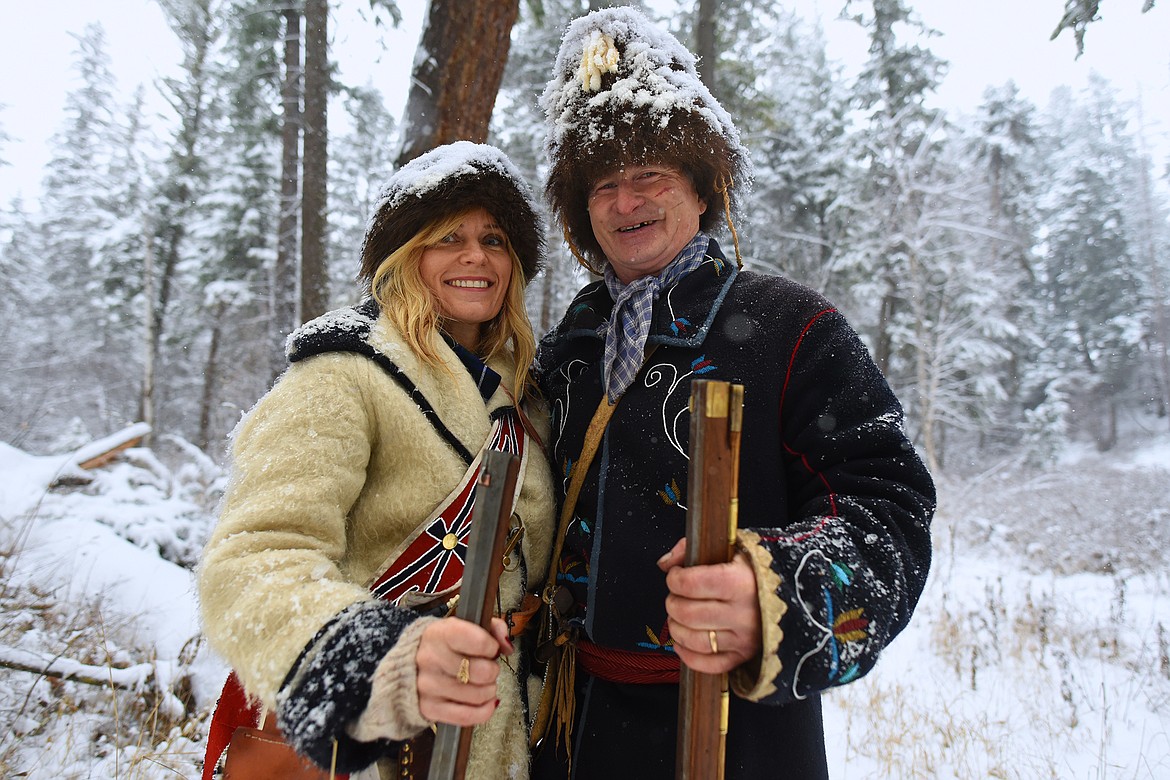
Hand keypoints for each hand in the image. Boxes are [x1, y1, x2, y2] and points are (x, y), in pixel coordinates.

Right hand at [415, 616, 512, 725]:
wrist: (408, 663)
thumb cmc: (443, 644)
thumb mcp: (464, 625)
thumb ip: (491, 628)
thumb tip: (506, 646)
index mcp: (439, 634)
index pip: (479, 642)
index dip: (492, 647)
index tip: (490, 648)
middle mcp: (430, 659)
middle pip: (482, 672)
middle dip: (492, 671)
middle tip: (487, 668)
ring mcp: (428, 686)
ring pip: (478, 695)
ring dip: (489, 690)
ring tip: (483, 683)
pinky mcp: (429, 708)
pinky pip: (467, 716)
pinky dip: (485, 711)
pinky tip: (486, 702)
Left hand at [658, 537, 760, 673]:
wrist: (797, 595)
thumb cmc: (757, 570)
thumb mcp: (732, 548)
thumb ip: (694, 549)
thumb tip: (665, 563)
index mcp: (741, 582)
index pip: (690, 584)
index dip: (674, 578)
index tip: (676, 574)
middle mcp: (744, 614)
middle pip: (687, 613)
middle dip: (672, 602)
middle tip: (677, 596)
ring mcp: (745, 639)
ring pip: (693, 640)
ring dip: (676, 627)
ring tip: (678, 616)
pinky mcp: (744, 657)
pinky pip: (707, 665)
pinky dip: (687, 655)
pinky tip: (682, 641)